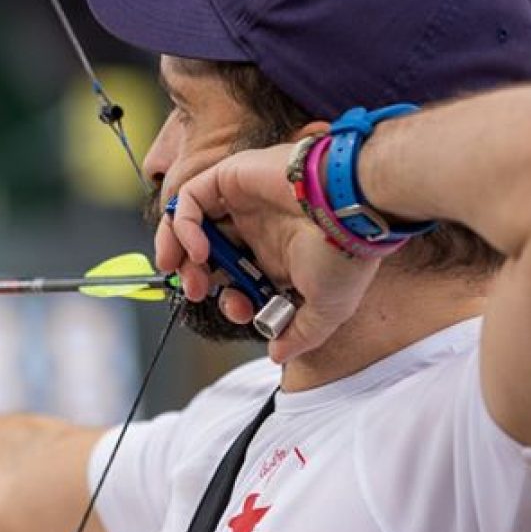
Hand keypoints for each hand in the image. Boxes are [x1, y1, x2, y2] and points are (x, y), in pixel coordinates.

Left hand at [154, 142, 380, 362]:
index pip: (236, 277)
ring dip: (177, 250)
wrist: (352, 211)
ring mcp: (243, 201)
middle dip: (195, 276)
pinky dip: (184, 225)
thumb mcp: (327, 309)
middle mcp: (257, 227)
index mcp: (277, 255)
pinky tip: (198, 250)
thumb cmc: (346, 254)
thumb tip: (278, 354)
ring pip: (190, 222)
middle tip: (196, 292)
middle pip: (208, 252)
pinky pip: (190, 199)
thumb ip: (300, 333)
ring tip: (178, 271)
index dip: (229, 298)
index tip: (237, 310)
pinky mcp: (232, 177)